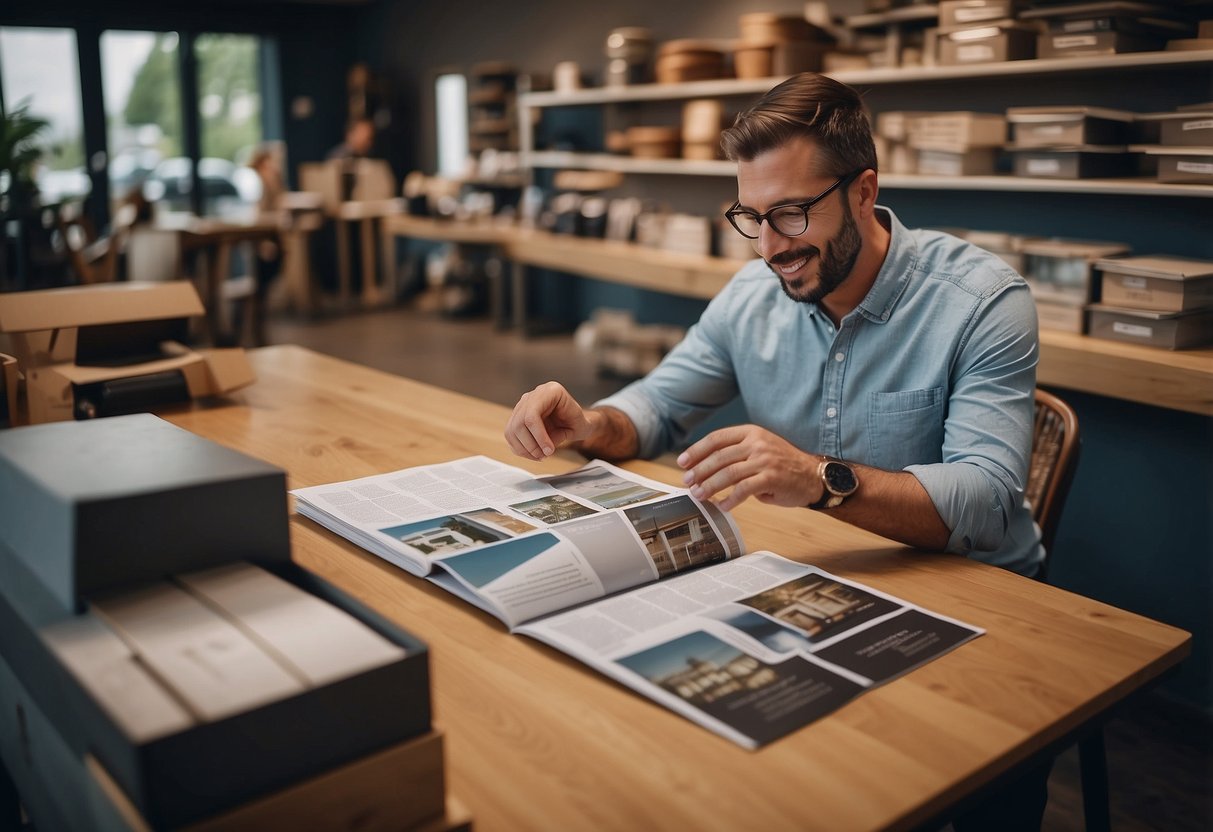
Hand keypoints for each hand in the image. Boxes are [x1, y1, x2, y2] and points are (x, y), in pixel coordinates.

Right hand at [505, 382, 593, 459]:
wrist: (575, 420)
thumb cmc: (579, 421)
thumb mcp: (579, 427)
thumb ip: (562, 436)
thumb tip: (544, 449)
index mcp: (550, 391)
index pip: (532, 414)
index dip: (539, 436)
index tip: (549, 450)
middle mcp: (533, 395)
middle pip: (519, 423)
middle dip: (530, 445)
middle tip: (544, 455)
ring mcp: (523, 405)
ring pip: (512, 430)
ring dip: (524, 449)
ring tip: (539, 456)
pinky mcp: (517, 417)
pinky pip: (511, 435)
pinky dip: (520, 449)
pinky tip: (532, 454)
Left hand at [677, 425, 819, 510]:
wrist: (813, 475)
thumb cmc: (782, 464)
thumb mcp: (759, 449)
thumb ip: (736, 454)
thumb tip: (703, 469)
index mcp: (751, 433)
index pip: (717, 438)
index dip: (697, 450)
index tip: (683, 462)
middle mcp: (757, 443)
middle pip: (719, 456)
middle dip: (700, 470)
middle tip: (687, 482)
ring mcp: (765, 460)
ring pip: (729, 473)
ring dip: (710, 486)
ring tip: (699, 495)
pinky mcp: (772, 478)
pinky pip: (744, 489)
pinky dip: (731, 499)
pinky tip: (723, 506)